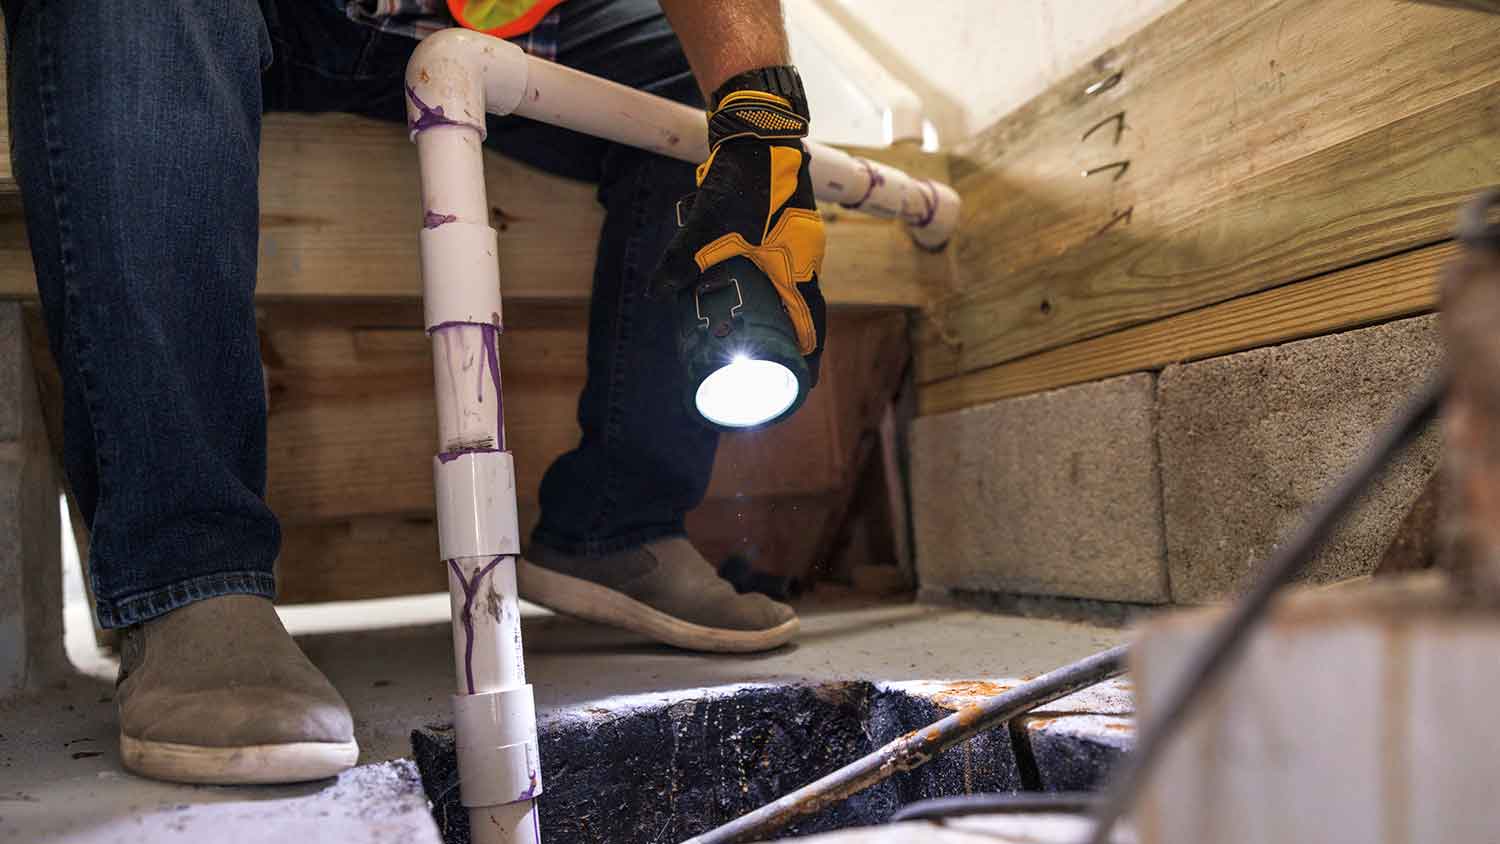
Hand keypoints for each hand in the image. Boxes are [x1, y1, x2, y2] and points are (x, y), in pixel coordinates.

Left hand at [652, 66, 827, 380]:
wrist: (758, 129)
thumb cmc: (745, 176)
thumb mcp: (710, 220)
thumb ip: (684, 255)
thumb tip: (658, 293)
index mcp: (797, 261)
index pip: (811, 319)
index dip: (810, 354)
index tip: (806, 383)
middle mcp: (803, 256)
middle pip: (802, 311)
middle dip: (790, 343)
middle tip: (771, 371)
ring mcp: (795, 242)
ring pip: (791, 290)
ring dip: (779, 316)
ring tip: (757, 340)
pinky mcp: (782, 229)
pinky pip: (779, 269)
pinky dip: (769, 288)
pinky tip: (746, 292)